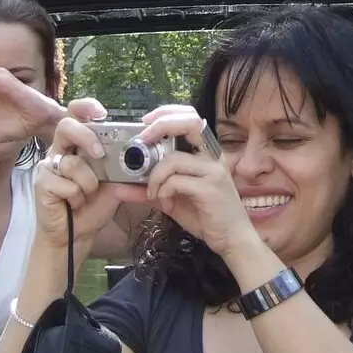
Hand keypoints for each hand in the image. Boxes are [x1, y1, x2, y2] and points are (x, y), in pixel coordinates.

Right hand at [34, 114, 121, 257]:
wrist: (77, 236)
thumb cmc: (93, 207)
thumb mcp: (114, 184)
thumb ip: (122, 167)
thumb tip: (140, 155)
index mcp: (78, 146)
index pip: (76, 116)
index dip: (85, 108)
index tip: (100, 112)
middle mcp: (60, 151)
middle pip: (66, 126)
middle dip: (86, 137)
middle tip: (99, 154)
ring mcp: (48, 167)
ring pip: (72, 163)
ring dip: (88, 184)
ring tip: (87, 196)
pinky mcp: (42, 183)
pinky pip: (65, 183)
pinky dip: (77, 196)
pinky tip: (74, 204)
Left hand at [129, 105, 253, 261]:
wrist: (232, 239)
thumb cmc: (206, 216)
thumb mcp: (172, 200)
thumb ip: (148, 190)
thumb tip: (120, 187)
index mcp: (206, 153)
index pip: (190, 117)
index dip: (167, 113)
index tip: (146, 122)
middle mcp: (212, 156)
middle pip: (190, 123)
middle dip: (162, 125)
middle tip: (143, 139)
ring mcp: (213, 171)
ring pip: (174, 159)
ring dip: (155, 175)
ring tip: (153, 192)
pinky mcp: (210, 188)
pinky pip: (176, 181)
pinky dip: (163, 191)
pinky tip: (166, 203)